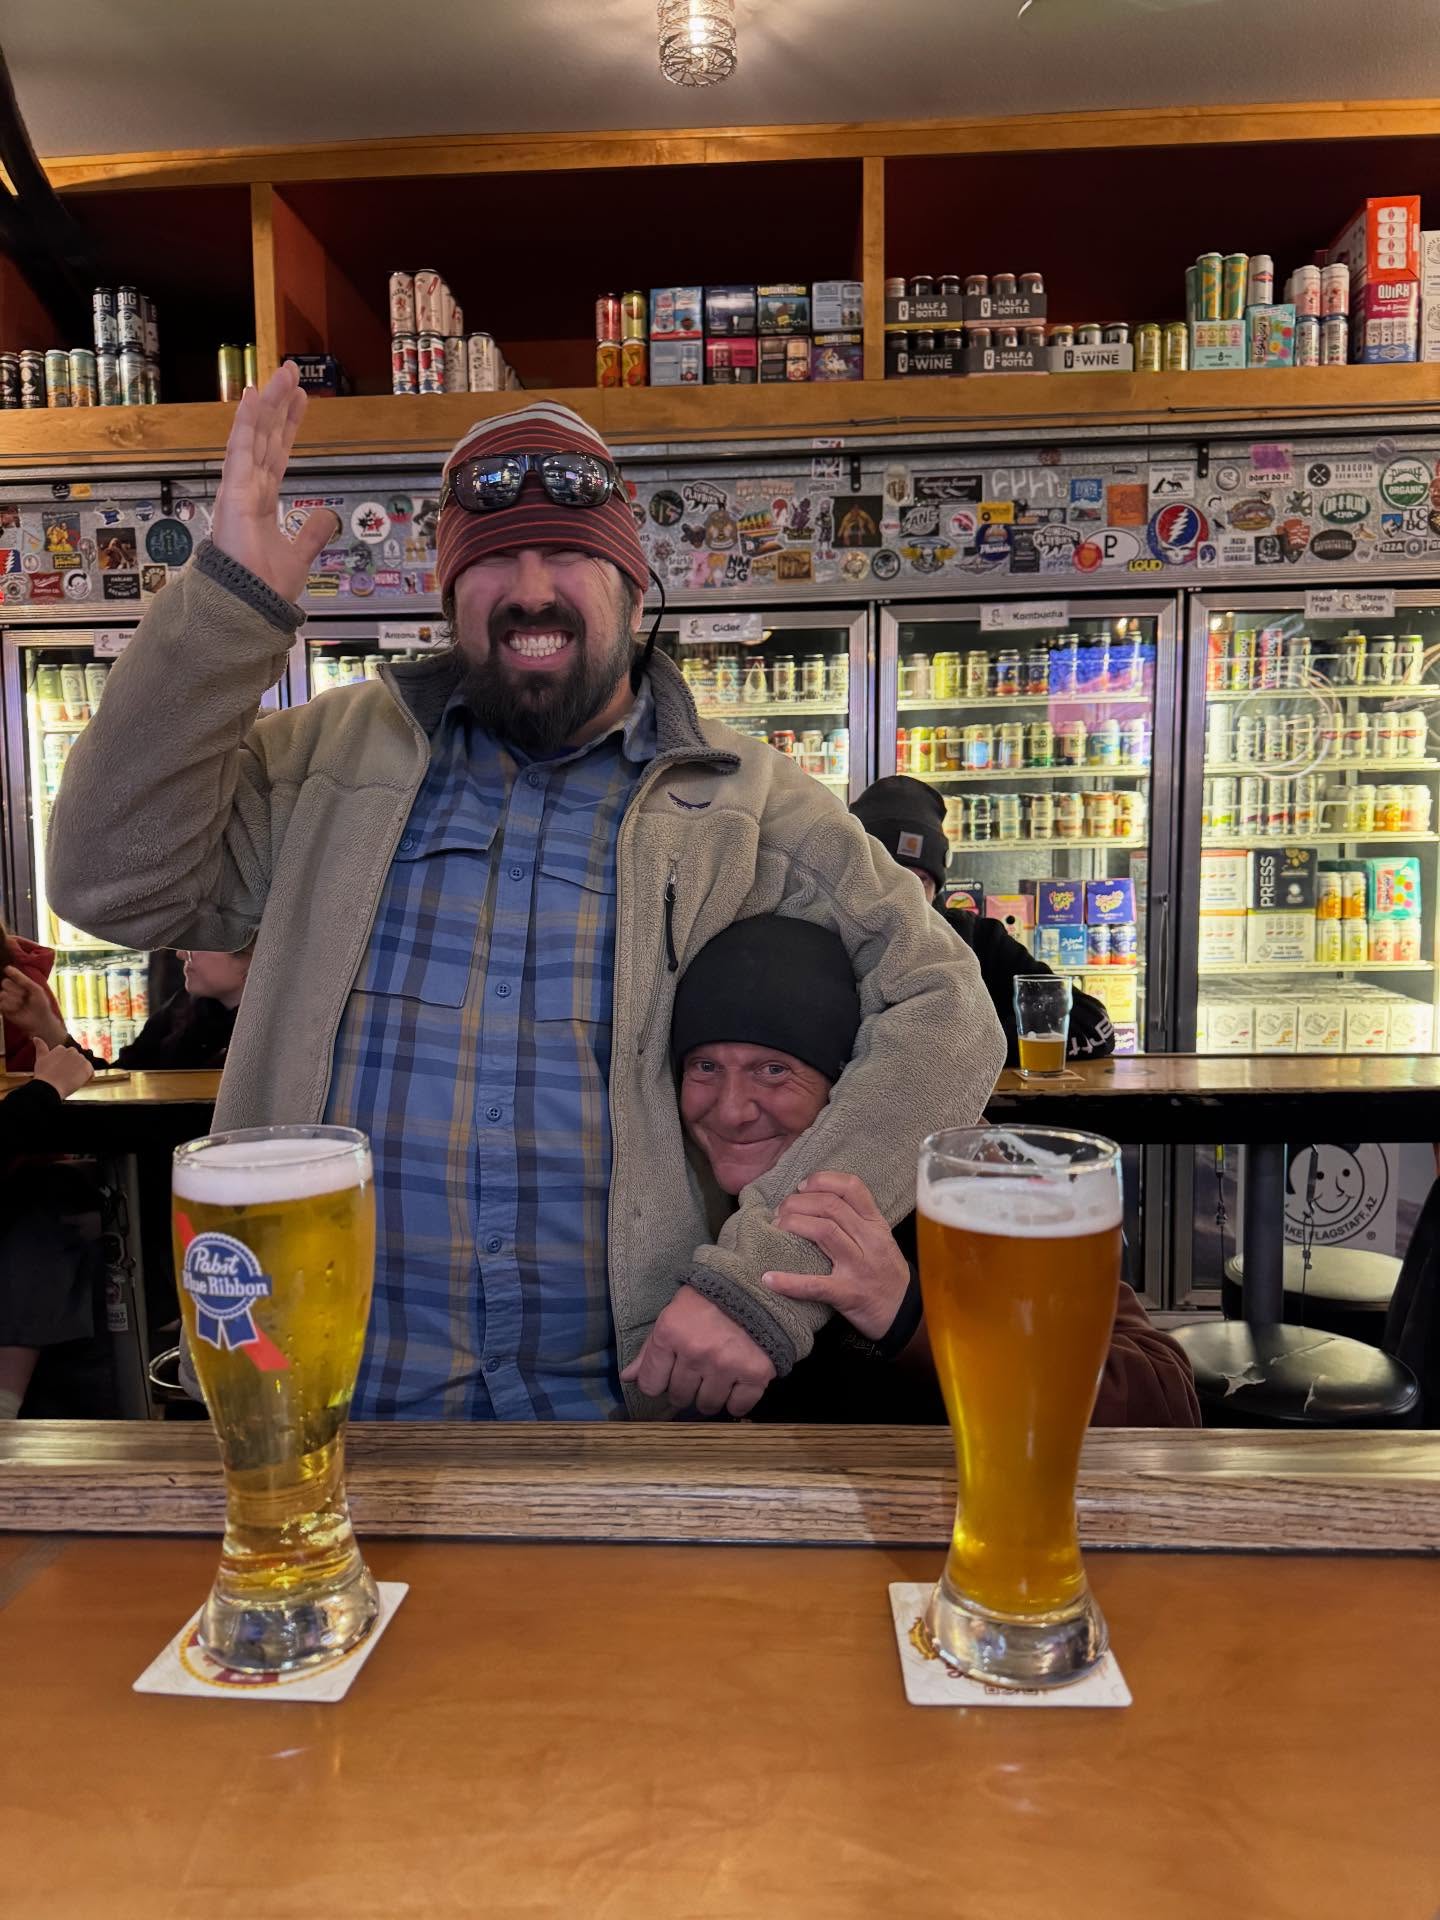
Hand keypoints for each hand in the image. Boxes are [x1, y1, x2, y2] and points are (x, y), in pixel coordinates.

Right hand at [0, 966, 66, 1047]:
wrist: (40, 1020)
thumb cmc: (40, 1003)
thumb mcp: (35, 989)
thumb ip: (22, 979)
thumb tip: (7, 968)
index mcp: (19, 983)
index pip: (11, 974)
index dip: (17, 979)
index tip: (25, 986)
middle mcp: (11, 990)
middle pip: (5, 983)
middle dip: (17, 990)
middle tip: (25, 997)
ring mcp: (6, 999)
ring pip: (3, 994)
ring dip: (14, 1000)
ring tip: (22, 1005)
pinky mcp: (3, 1009)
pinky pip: (1, 1003)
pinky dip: (9, 1006)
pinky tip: (16, 1009)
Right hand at [31, 1036, 93, 1098]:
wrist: (49, 1087)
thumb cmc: (43, 1075)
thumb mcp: (40, 1059)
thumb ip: (40, 1047)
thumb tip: (35, 1037)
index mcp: (61, 1048)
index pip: (66, 1056)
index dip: (63, 1066)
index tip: (58, 1073)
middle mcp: (72, 1051)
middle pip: (76, 1060)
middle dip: (72, 1067)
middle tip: (63, 1078)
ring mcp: (80, 1059)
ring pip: (83, 1066)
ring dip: (79, 1073)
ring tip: (69, 1081)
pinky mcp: (87, 1067)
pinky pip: (91, 1073)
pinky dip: (87, 1078)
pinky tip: (79, 1083)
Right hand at [210, 361, 339, 603]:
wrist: (249, 607)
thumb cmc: (263, 588)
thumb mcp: (299, 555)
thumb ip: (312, 534)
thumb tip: (327, 517)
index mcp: (262, 502)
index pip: (278, 454)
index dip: (288, 426)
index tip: (300, 401)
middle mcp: (248, 490)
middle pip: (267, 438)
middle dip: (279, 405)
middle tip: (291, 373)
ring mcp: (238, 490)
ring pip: (255, 436)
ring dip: (266, 404)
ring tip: (279, 374)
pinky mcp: (233, 494)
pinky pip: (240, 451)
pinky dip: (246, 424)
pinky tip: (253, 397)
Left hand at [620, 1284, 775, 1416]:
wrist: (754, 1286)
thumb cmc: (707, 1299)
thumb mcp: (672, 1315)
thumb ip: (649, 1350)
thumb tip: (627, 1378)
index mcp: (670, 1334)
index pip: (650, 1384)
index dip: (658, 1382)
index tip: (669, 1374)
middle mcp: (695, 1352)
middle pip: (679, 1396)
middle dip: (685, 1387)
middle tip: (697, 1371)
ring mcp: (726, 1365)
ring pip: (707, 1405)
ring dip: (709, 1396)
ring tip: (716, 1377)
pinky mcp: (755, 1373)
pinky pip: (738, 1406)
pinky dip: (736, 1401)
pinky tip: (735, 1386)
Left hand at [765, 1171, 911, 1341]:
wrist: (903, 1313)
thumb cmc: (886, 1273)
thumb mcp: (881, 1240)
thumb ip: (857, 1220)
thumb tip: (816, 1200)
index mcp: (876, 1225)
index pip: (852, 1188)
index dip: (823, 1181)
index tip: (802, 1186)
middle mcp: (870, 1241)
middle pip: (830, 1206)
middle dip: (798, 1202)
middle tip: (780, 1210)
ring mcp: (859, 1267)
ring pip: (823, 1230)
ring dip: (793, 1223)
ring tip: (776, 1227)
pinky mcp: (848, 1294)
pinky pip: (815, 1284)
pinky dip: (789, 1282)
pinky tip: (769, 1279)